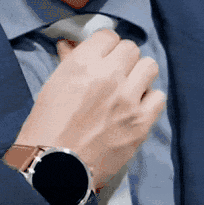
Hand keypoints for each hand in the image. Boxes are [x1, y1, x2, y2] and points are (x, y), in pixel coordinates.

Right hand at [15, 29, 165, 189]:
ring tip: (128, 89)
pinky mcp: (141, 123)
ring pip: (149, 66)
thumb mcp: (52, 87)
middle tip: (114, 74)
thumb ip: (69, 62)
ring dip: (139, 75)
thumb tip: (70, 44)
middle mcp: (109, 76)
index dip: (104, 46)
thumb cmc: (45, 127)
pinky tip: (136, 109)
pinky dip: (149, 100)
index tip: (102, 56)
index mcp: (83, 64)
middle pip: (131, 48)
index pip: (108, 35)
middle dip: (122, 59)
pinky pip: (159, 97)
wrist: (53, 169)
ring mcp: (128, 99)